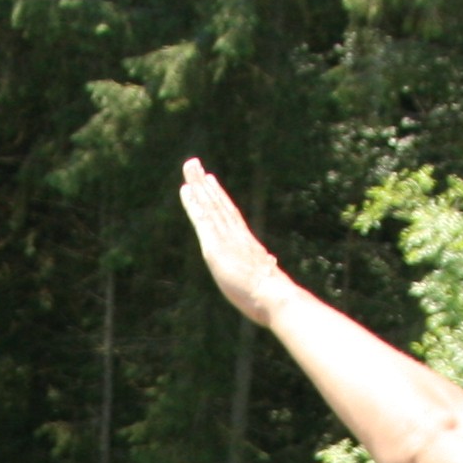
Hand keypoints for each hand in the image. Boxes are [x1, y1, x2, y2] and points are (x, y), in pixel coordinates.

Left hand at [180, 159, 290, 326]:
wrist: (276, 298)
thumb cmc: (275, 297)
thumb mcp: (268, 279)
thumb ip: (266, 269)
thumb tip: (272, 264)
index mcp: (247, 244)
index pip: (230, 216)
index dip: (219, 198)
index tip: (211, 181)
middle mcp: (236, 236)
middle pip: (218, 204)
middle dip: (205, 184)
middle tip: (193, 164)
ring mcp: (226, 240)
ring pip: (210, 206)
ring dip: (198, 185)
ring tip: (189, 167)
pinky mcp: (215, 248)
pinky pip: (202, 220)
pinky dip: (194, 205)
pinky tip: (186, 190)